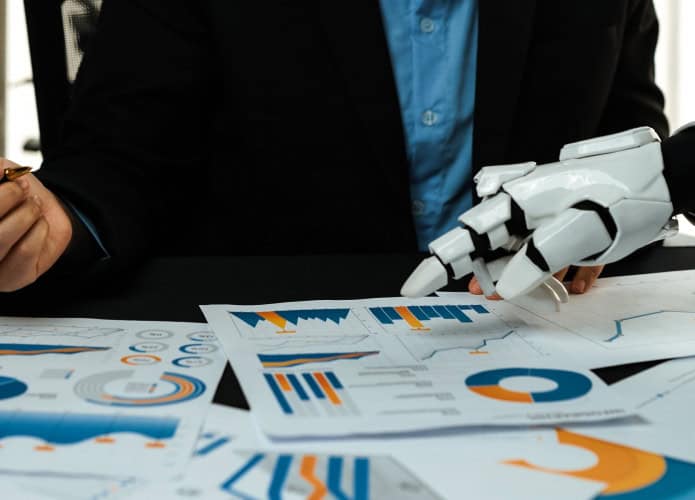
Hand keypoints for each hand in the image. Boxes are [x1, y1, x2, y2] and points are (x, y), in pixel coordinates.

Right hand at [0, 159, 72, 290]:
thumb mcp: (0, 172)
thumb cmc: (14, 195)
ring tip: (33, 206)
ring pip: (0, 238)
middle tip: (22, 188)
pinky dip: (38, 229)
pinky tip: (39, 225)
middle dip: (8, 197)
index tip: (6, 176)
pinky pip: (25, 251)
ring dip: (25, 214)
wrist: (47, 212)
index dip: (0, 197)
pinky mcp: (11, 279)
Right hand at [402, 127, 671, 298]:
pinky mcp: (560, 216)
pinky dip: (560, 265)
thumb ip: (537, 259)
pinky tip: (583, 275)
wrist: (665, 179)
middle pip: (490, 248)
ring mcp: (541, 209)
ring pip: (520, 250)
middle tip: (497, 300)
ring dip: (534, 276)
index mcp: (516, 203)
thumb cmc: (623, 199)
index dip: (436, 266)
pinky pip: (547, 246)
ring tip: (559, 291)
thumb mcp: (580, 232)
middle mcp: (521, 204)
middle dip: (494, 276)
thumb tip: (506, 286)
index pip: (466, 239)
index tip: (412, 287)